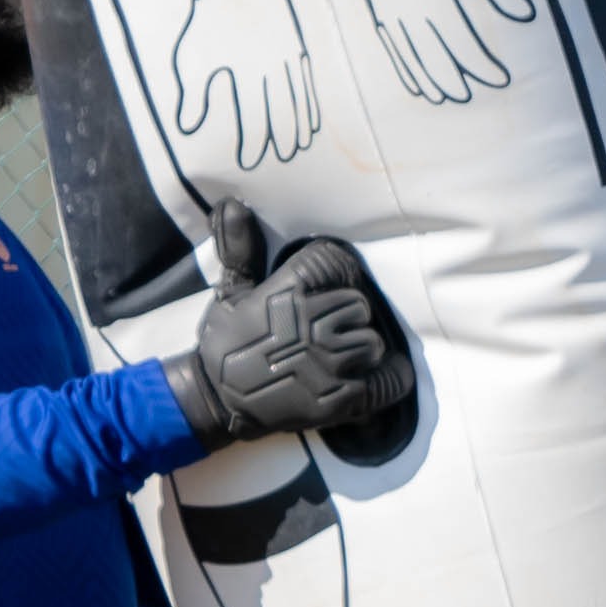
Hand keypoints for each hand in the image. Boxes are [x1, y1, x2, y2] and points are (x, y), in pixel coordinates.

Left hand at [163, 0, 318, 172]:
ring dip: (299, 123)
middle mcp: (272, 68)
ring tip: (299, 144)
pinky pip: (305, 80)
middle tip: (283, 157)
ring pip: (297, 97)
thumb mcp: (193, 55)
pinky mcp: (294, 44)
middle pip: (280, 111)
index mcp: (247, 72)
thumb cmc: (209, 16)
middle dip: (280, 137)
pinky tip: (310, 116)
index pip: (253, 117)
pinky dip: (309, 101)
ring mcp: (287, 55)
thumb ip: (193, 94)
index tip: (250, 161)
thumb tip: (189, 126)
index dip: (252, 142)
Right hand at [168, 206, 411, 445]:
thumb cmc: (224, 345)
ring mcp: (330, 363)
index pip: (334, 260)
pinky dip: (389, 377)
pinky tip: (378, 373)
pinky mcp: (342, 399)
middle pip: (358, 303)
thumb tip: (233, 204)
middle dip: (346, 313)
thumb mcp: (229, 292)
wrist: (216, 402)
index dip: (333, 269)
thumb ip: (240, 248)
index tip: (326, 281)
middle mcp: (312, 326)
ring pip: (372, 340)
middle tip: (329, 325)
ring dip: (361, 347)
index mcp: (287, 294)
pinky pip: (388, 380)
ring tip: (343, 353)